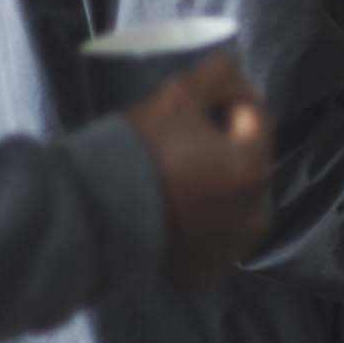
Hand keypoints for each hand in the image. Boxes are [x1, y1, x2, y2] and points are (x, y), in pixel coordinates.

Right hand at [124, 53, 271, 287]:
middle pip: (248, 162)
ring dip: (216, 184)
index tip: (197, 100)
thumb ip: (216, 74)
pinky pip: (213, 238)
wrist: (88, 215)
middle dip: (225, 144)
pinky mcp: (207, 273)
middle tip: (183, 137)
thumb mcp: (175, 97)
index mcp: (253, 169)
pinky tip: (173, 210)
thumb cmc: (136, 150)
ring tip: (177, 174)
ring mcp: (233, 248)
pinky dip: (201, 224)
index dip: (228, 101)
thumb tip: (237, 69)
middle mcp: (255, 214)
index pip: (255, 118)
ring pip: (234, 201)